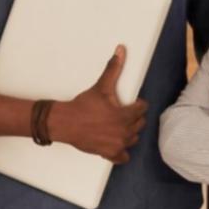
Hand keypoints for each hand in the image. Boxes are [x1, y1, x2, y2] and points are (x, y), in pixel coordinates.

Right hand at [50, 45, 148, 163]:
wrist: (65, 123)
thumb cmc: (83, 106)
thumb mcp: (101, 86)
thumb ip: (113, 68)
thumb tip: (121, 51)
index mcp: (125, 115)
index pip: (142, 110)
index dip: (138, 105)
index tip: (133, 103)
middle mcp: (124, 132)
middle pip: (139, 125)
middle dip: (134, 118)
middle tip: (124, 113)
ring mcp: (117, 144)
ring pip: (133, 139)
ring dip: (129, 133)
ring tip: (120, 126)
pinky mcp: (109, 154)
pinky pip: (123, 157)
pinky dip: (121, 152)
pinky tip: (116, 143)